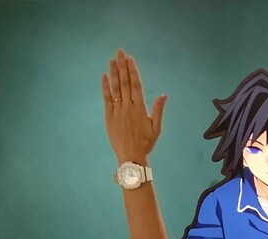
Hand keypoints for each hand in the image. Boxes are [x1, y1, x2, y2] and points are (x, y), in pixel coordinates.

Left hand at [101, 49, 166, 163]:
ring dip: (113, 73)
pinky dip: (105, 87)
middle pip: (125, 83)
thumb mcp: (156, 128)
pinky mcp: (109, 117)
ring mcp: (117, 111)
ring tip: (112, 60)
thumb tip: (163, 95)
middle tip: (120, 52)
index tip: (130, 59)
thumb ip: (158, 110)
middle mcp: (128, 107)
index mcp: (140, 109)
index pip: (136, 85)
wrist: (131, 157)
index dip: (133, 71)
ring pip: (115, 88)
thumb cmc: (145, 144)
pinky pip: (107, 99)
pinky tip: (104, 77)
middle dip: (122, 66)